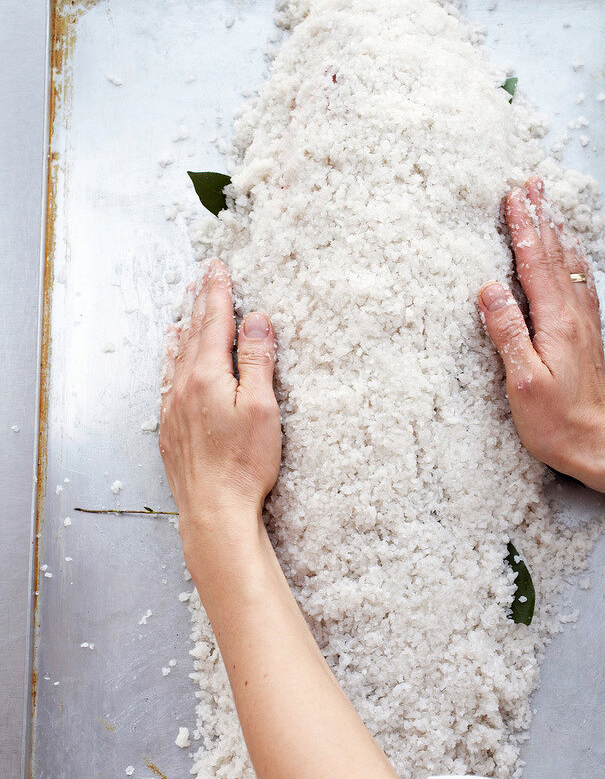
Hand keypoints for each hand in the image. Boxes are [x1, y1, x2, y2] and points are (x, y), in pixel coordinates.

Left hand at [159, 259, 280, 557]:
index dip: (218, 293)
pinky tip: (174, 362)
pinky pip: (169, 382)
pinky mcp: (171, 430)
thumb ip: (256, 360)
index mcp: (206, 376)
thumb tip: (255, 321)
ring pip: (177, 357)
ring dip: (185, 329)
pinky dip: (174, 361)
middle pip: (193, 334)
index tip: (219, 269)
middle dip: (201, 303)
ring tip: (187, 310)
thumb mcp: (261, 407)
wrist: (213, 510)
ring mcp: (173, 409)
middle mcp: (183, 387)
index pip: (215, 323)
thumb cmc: (243, 464)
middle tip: (204, 277)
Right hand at [478, 176, 604, 495]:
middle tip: (532, 185)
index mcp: (556, 322)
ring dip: (557, 233)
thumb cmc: (555, 421)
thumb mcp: (522, 380)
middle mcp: (573, 316)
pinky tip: (570, 256)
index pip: (536, 264)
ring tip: (549, 206)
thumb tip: (490, 290)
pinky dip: (571, 260)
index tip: (513, 198)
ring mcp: (582, 324)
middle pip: (556, 256)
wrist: (595, 445)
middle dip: (542, 217)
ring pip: (569, 266)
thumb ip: (507, 332)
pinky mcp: (584, 335)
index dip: (523, 229)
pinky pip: (579, 284)